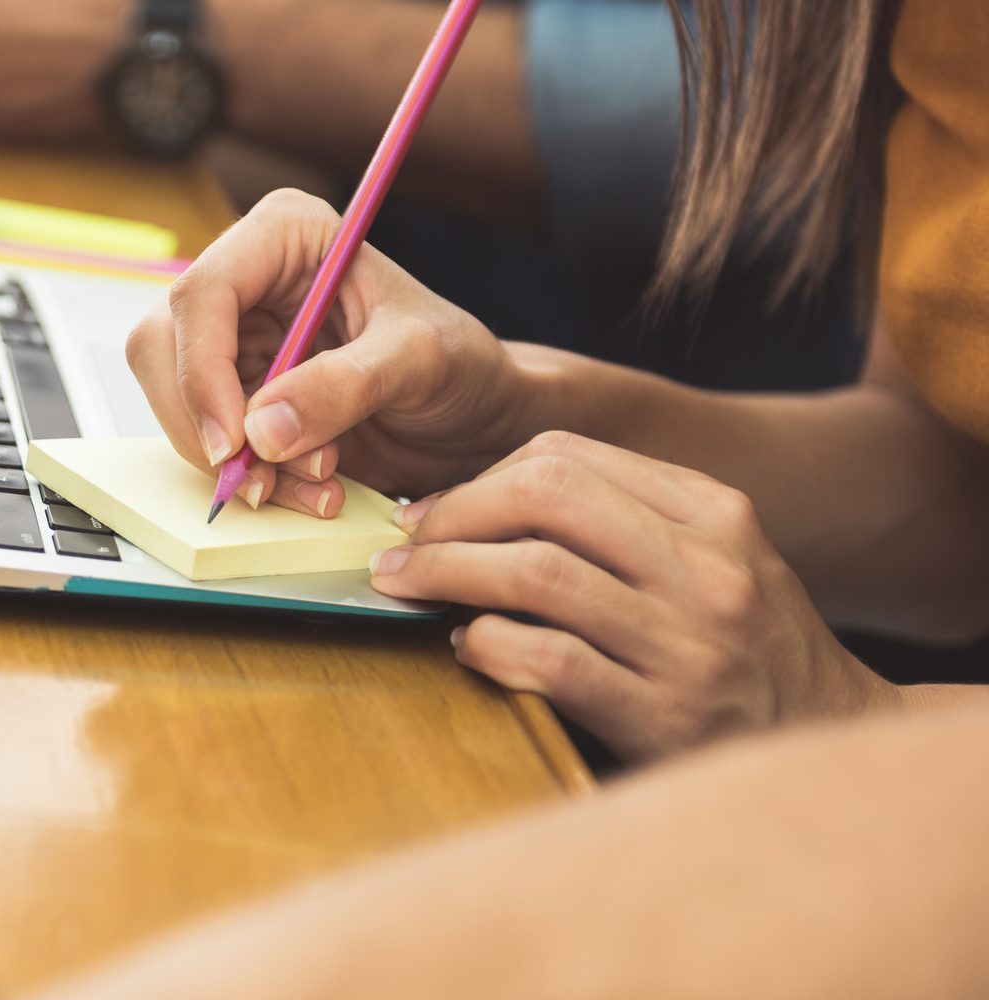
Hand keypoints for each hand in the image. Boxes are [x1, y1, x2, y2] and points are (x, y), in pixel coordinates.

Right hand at [127, 188, 526, 515]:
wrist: (473, 416)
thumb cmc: (459, 362)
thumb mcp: (419, 361)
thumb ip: (345, 386)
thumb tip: (261, 428)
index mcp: (285, 235)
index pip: (203, 292)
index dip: (201, 369)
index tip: (232, 440)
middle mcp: (247, 283)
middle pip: (164, 347)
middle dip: (205, 424)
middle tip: (255, 479)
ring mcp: (234, 342)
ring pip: (176, 402)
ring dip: (232, 462)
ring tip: (311, 487)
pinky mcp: (235, 396)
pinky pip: (206, 440)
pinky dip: (248, 478)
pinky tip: (306, 490)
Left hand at [370, 431, 899, 762]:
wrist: (830, 741)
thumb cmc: (745, 644)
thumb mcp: (712, 557)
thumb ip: (622, 521)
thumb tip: (480, 501)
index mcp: (713, 511)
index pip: (567, 455)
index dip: (479, 478)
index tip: (432, 511)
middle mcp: (705, 567)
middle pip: (544, 495)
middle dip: (453, 515)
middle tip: (404, 548)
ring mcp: (688, 642)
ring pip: (536, 573)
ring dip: (448, 575)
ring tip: (406, 588)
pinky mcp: (664, 715)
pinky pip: (549, 660)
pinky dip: (488, 646)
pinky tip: (467, 648)